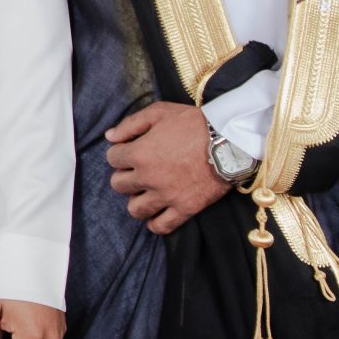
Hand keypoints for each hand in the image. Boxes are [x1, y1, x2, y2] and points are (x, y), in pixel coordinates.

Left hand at [105, 102, 231, 234]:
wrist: (229, 141)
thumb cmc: (193, 123)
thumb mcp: (159, 112)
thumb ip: (130, 124)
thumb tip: (109, 136)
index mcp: (139, 153)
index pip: (112, 158)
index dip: (120, 153)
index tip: (130, 151)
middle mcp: (148, 177)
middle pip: (118, 185)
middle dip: (125, 176)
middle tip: (138, 171)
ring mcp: (166, 195)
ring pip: (135, 209)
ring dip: (136, 200)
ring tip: (146, 192)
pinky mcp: (185, 208)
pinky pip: (161, 226)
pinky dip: (155, 222)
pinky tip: (157, 212)